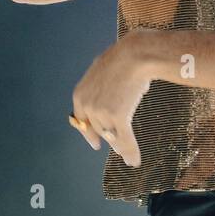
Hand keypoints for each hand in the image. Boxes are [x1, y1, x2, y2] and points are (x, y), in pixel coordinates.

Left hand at [71, 32, 155, 167]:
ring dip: (122, 149)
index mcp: (79, 95)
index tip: (95, 144)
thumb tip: (108, 97)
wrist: (134, 55)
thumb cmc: (122, 60)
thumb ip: (99, 88)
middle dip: (109, 140)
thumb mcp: (101, 73)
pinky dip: (130, 152)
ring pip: (112, 137)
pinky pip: (124, 140)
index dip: (89, 134)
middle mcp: (87, 105)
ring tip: (128, 157)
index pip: (81, 122)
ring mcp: (101, 112)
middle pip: (98, 130)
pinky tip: (135, 160)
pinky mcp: (117, 116)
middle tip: (117, 149)